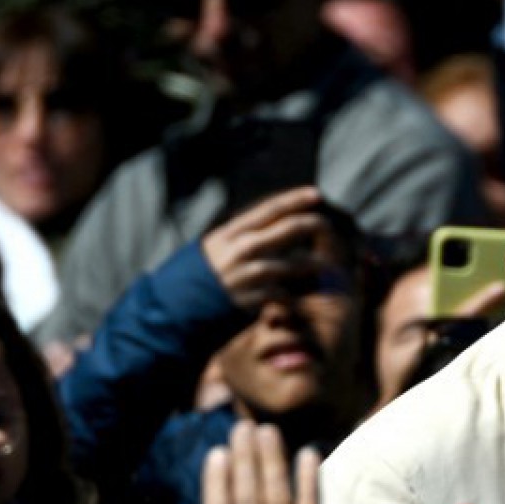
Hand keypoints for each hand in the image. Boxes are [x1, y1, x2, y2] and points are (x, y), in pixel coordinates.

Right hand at [200, 187, 326, 312]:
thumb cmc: (195, 280)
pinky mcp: (250, 299)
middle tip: (329, 228)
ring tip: (328, 267)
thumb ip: (239, 239)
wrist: (175, 309)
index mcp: (230, 233)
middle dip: (313, 226)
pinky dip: (295, 296)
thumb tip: (265, 229)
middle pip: (287, 230)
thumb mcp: (212, 250)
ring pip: (293, 264)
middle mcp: (240, 249)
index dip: (295, 199)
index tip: (316, 194)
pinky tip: (304, 298)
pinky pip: (283, 294)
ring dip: (314, 265)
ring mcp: (246, 274)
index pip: (269, 209)